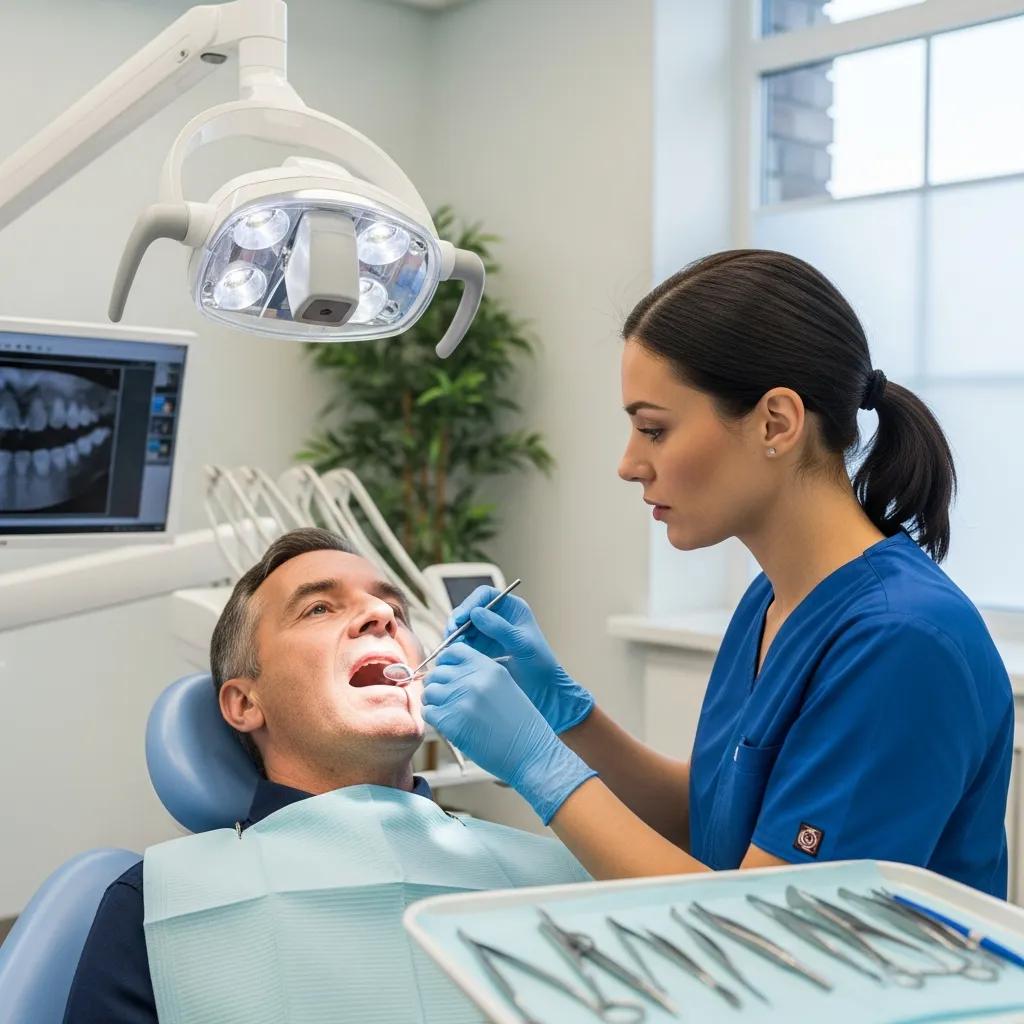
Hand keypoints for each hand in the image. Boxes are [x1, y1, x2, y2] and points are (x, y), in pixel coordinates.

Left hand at [422, 643, 595, 824]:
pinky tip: (448, 725)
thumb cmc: (520, 724)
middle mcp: (473, 679)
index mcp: (488, 667)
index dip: (446, 662)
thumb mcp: (505, 686)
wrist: (531, 753)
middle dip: (438, 684)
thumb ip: (479, 675)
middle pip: (437, 672)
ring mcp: (461, 700)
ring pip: (429, 692)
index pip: (452, 651)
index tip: (448, 676)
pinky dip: (434, 719)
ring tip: (448, 713)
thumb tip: (448, 673)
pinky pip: (428, 713)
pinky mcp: (451, 722)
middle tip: (447, 699)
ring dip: (434, 702)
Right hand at [446, 587, 593, 733]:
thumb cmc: (541, 665)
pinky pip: (466, 643)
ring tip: (451, 647)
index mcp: (512, 609)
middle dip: (458, 621)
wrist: (545, 692)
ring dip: (456, 635)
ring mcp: (490, 633)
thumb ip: (500, 628)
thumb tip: (475, 613)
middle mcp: (499, 617)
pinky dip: (458, 648)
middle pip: (470, 610)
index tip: (460, 619)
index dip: (470, 603)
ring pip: (465, 627)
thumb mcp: (522, 645)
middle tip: (450, 636)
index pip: (485, 595)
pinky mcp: (483, 649)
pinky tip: (454, 655)